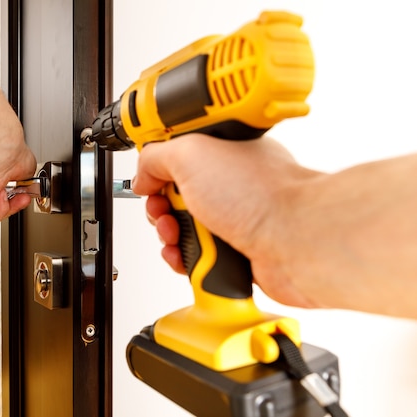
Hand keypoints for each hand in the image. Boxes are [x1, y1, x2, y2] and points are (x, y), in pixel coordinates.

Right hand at [132, 133, 320, 308]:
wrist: (295, 242)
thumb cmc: (262, 195)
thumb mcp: (191, 154)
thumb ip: (156, 157)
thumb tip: (143, 176)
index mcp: (222, 153)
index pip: (176, 158)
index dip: (157, 170)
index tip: (149, 180)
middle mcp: (229, 184)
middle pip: (174, 196)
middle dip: (160, 207)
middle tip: (165, 210)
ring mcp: (233, 217)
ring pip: (183, 228)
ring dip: (170, 236)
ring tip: (177, 235)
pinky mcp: (235, 249)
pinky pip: (196, 255)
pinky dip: (185, 259)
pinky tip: (188, 255)